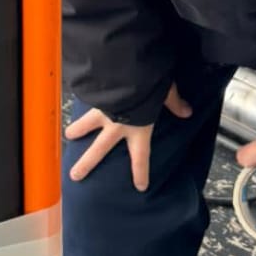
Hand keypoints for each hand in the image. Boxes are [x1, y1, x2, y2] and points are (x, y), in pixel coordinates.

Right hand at [65, 83, 191, 191]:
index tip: (140, 187)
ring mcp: (104, 111)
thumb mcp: (166, 92)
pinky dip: (83, 102)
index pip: (140, 157)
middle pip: (100, 149)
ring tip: (68, 135)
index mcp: (138, 129)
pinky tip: (76, 100)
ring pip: (87, 124)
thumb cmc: (149, 83)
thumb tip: (188, 112)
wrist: (127, 68)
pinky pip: (88, 102)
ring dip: (77, 130)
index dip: (140, 172)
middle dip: (87, 163)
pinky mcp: (96, 96)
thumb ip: (174, 103)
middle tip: (74, 176)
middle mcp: (117, 125)